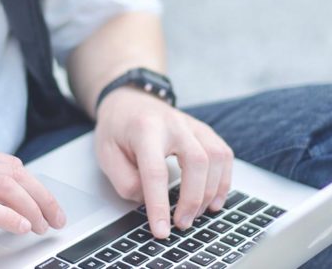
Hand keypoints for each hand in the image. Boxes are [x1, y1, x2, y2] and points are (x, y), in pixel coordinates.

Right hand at [0, 142, 66, 248]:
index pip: (9, 165)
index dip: (34, 186)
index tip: (46, 205)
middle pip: (16, 174)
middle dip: (43, 197)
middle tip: (56, 219)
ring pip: (7, 186)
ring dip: (32, 208)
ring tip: (42, 226)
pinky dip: (9, 216)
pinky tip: (20, 227)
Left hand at [94, 88, 233, 238]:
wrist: (129, 101)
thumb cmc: (117, 129)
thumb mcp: (106, 156)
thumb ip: (126, 181)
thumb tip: (150, 201)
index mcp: (145, 129)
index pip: (156, 171)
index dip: (159, 204)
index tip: (162, 230)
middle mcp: (173, 124)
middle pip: (197, 161)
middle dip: (193, 199)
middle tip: (182, 224)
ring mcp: (193, 125)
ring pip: (216, 157)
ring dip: (211, 192)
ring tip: (196, 215)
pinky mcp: (205, 131)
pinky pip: (224, 155)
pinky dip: (223, 181)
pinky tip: (214, 200)